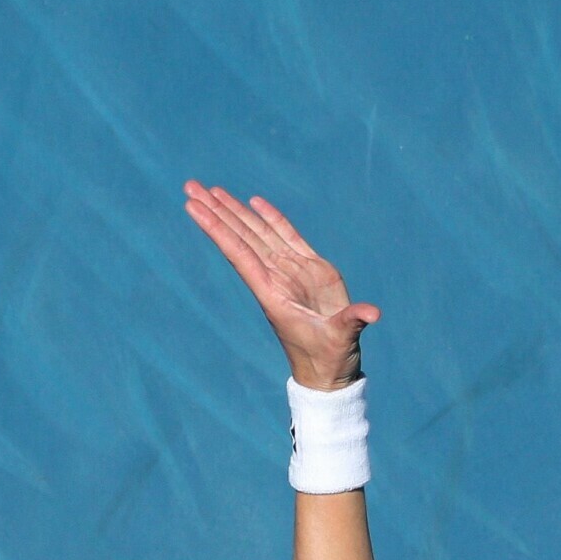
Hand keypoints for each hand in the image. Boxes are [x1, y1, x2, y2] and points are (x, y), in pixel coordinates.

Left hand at [184, 183, 379, 388]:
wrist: (330, 372)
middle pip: (240, 237)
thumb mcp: (340, 341)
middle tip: (190, 186)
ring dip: (234, 212)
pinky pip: (286, 236)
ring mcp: (291, 273)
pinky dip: (271, 218)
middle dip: (216, 211)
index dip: (218, 229)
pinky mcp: (311, 270)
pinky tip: (253, 202)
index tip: (194, 207)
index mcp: (273, 294)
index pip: (239, 254)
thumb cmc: (329, 360)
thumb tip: (371, 313)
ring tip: (210, 190)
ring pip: (257, 233)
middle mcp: (276, 279)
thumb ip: (352, 322)